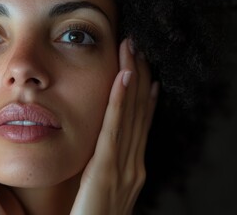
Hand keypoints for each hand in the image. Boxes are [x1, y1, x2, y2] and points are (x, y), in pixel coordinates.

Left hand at [71, 39, 158, 214]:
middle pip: (139, 113)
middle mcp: (132, 166)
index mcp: (129, 168)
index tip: (138, 68)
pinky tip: (122, 78)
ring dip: (133, 79)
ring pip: (131, 115)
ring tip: (133, 51)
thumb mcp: (98, 189)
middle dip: (140, 77)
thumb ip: (100, 168)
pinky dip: (120, 103)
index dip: (140, 93)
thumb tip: (96, 149)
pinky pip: (114, 131)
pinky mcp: (106, 174)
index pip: (137, 123)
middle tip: (137, 47)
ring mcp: (123, 170)